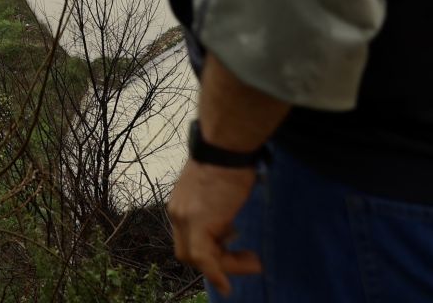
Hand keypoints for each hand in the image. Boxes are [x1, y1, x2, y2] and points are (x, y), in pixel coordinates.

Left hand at [167, 159, 262, 296]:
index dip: (208, 249)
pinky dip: (216, 274)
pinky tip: (227, 286)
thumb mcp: (217, 188)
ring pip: (197, 258)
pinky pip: (204, 258)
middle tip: (249, 259)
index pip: (188, 237)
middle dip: (215, 261)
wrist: (225, 146)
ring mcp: (184, 218)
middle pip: (188, 251)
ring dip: (226, 266)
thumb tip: (229, 222)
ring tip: (255, 261)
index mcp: (181, 204)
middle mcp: (177, 213)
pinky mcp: (197, 223)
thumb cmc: (228, 159)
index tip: (233, 249)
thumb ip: (216, 206)